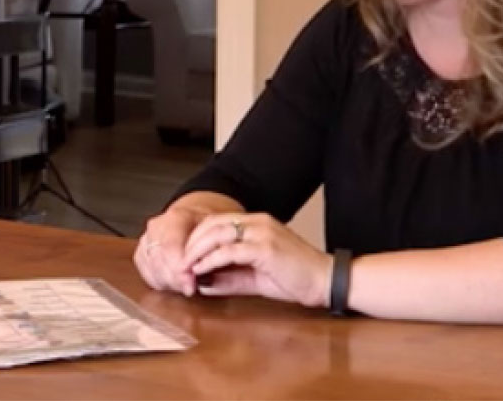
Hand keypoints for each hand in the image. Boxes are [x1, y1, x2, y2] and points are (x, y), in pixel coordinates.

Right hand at [134, 204, 217, 296]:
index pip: (171, 247)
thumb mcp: (219, 234)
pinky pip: (147, 274)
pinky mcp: (140, 254)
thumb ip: (212, 253)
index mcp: (176, 218)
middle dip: (176, 280)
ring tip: (185, 284)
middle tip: (191, 289)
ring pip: (152, 270)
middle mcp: (156, 227)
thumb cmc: (209, 229)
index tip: (191, 287)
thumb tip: (203, 278)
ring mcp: (145, 240)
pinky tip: (174, 282)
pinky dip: (161, 282)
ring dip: (169, 282)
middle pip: (159, 261)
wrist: (195, 221)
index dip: (179, 270)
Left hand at [182, 213, 333, 307]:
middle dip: (189, 242)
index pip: (216, 221)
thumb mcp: (255, 276)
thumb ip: (230, 276)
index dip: (195, 237)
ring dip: (195, 250)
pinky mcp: (265, 247)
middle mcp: (257, 221)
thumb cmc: (295, 278)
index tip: (181, 255)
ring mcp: (261, 232)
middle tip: (176, 261)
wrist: (326, 281)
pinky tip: (201, 270)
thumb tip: (203, 282)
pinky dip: (210, 260)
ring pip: (216, 233)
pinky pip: (229, 250)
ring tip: (184, 266)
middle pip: (211, 223)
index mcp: (256, 222)